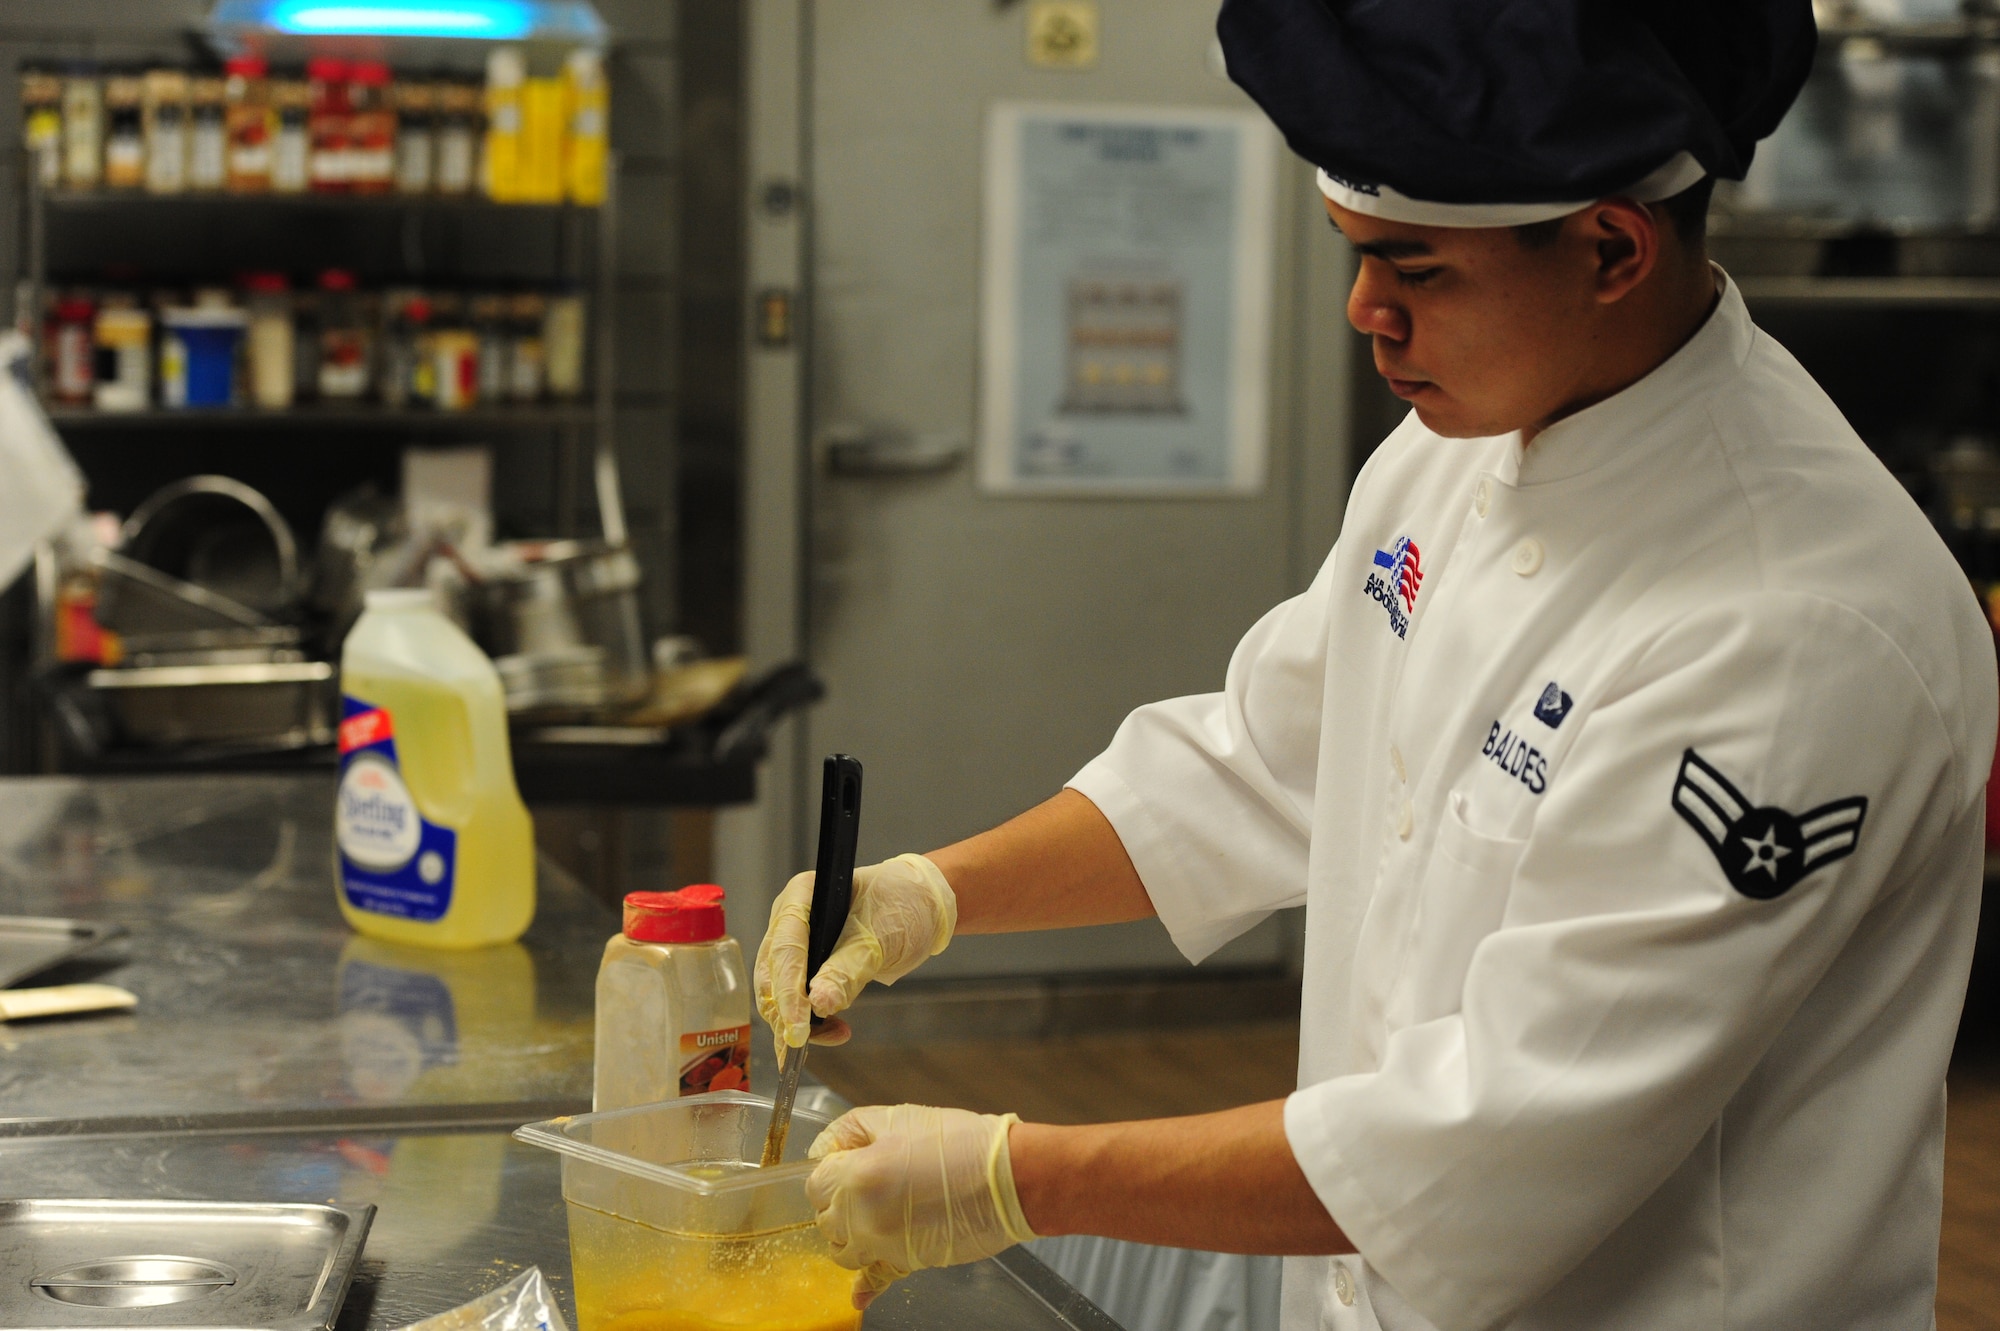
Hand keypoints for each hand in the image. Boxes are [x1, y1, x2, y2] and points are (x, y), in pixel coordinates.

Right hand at [755, 853, 956, 1054]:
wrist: (922, 906)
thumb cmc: (902, 906)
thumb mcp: (880, 938)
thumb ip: (849, 969)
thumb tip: (819, 1004)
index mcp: (802, 896)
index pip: (785, 948)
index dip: (788, 991)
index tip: (797, 1027)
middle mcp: (789, 918)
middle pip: (772, 973)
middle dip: (785, 1012)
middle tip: (803, 1043)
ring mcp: (795, 942)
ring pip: (778, 992)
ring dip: (797, 1021)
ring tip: (835, 1034)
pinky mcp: (807, 967)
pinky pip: (797, 999)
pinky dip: (810, 1021)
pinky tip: (832, 1032)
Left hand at [806, 1103, 1036, 1307]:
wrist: (1008, 1177)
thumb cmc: (960, 1142)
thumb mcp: (897, 1116)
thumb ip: (848, 1130)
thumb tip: (823, 1152)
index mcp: (855, 1177)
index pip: (814, 1184)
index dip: (832, 1170)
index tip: (850, 1162)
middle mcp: (862, 1218)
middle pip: (824, 1218)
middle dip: (838, 1201)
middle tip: (869, 1181)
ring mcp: (882, 1245)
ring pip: (843, 1249)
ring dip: (851, 1232)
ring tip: (877, 1211)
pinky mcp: (905, 1262)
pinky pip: (873, 1279)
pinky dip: (865, 1285)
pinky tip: (859, 1292)